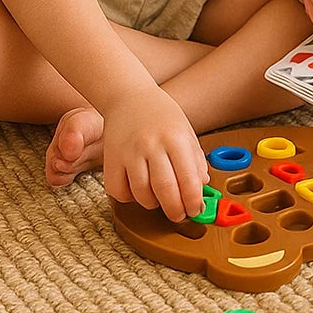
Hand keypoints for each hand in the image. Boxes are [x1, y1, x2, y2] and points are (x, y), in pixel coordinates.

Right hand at [101, 87, 207, 222]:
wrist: (129, 97)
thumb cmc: (162, 116)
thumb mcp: (185, 131)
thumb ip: (195, 159)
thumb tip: (202, 186)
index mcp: (176, 137)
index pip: (188, 178)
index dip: (193, 200)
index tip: (196, 210)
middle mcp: (152, 145)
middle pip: (165, 189)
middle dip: (175, 209)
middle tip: (179, 215)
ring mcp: (129, 153)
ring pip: (141, 194)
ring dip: (153, 204)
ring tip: (160, 200)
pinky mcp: (110, 159)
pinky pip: (119, 191)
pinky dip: (129, 198)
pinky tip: (138, 191)